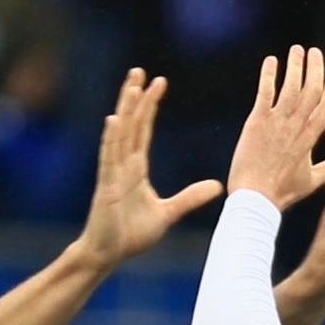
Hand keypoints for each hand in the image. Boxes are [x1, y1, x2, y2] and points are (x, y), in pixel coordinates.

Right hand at [78, 68, 223, 268]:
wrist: (109, 254)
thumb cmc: (131, 235)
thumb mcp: (169, 213)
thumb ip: (191, 197)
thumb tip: (218, 186)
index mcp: (135, 169)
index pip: (143, 130)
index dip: (150, 106)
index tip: (159, 82)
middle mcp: (122, 165)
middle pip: (130, 124)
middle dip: (135, 97)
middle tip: (140, 71)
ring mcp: (113, 173)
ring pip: (119, 134)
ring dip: (125, 109)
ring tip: (130, 86)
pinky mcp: (107, 186)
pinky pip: (108, 157)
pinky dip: (111, 138)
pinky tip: (114, 119)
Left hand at [227, 45, 324, 208]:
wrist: (256, 198)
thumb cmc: (282, 192)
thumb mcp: (311, 180)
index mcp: (311, 138)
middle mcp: (297, 126)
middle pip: (311, 90)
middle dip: (315, 69)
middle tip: (315, 53)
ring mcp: (277, 122)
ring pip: (291, 86)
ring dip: (295, 65)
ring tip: (297, 50)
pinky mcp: (257, 121)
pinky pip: (265, 92)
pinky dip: (269, 74)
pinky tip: (272, 60)